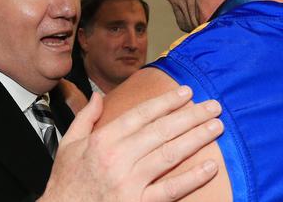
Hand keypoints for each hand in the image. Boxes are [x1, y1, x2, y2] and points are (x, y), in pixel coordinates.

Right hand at [38, 86, 222, 201]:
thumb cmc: (66, 183)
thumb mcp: (69, 145)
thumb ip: (85, 118)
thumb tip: (97, 96)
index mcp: (103, 141)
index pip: (142, 115)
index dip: (166, 102)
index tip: (186, 92)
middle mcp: (118, 158)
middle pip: (161, 131)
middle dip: (190, 116)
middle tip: (213, 106)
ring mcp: (130, 182)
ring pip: (169, 154)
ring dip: (196, 138)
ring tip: (216, 127)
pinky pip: (170, 190)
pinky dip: (192, 178)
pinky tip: (210, 167)